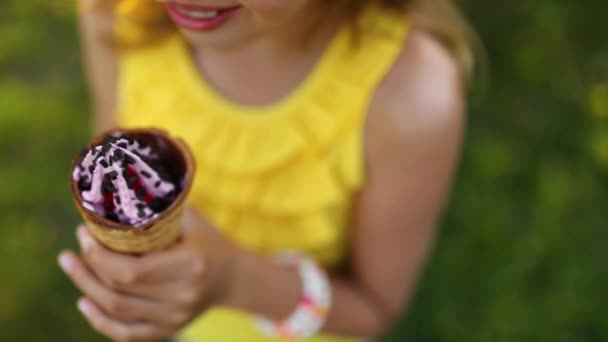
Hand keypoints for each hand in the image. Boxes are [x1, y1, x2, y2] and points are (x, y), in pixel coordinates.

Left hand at [58, 209, 241, 341]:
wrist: (233, 276)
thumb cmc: (207, 240)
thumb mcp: (190, 219)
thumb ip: (157, 211)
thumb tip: (112, 199)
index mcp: (190, 265)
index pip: (130, 271)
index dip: (98, 255)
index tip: (83, 233)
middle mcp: (183, 296)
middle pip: (118, 292)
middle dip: (87, 269)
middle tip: (71, 250)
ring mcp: (176, 318)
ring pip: (117, 312)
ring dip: (86, 289)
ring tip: (71, 267)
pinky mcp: (169, 330)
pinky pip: (126, 334)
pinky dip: (100, 322)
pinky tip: (85, 302)